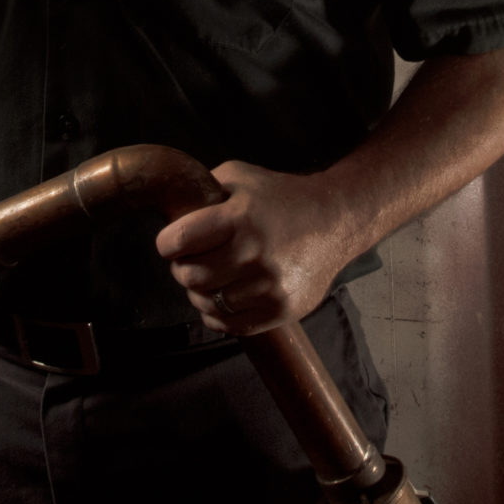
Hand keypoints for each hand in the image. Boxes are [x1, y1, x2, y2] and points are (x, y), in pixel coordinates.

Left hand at [154, 161, 348, 333]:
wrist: (335, 221)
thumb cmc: (281, 197)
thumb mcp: (241, 178)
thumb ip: (203, 190)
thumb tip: (169, 208)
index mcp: (240, 218)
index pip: (178, 241)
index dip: (167, 243)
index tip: (171, 243)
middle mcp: (255, 253)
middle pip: (189, 276)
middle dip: (182, 268)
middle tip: (191, 261)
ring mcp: (269, 286)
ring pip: (206, 303)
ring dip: (201, 292)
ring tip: (211, 277)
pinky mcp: (280, 310)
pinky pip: (228, 324)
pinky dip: (217, 313)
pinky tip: (224, 295)